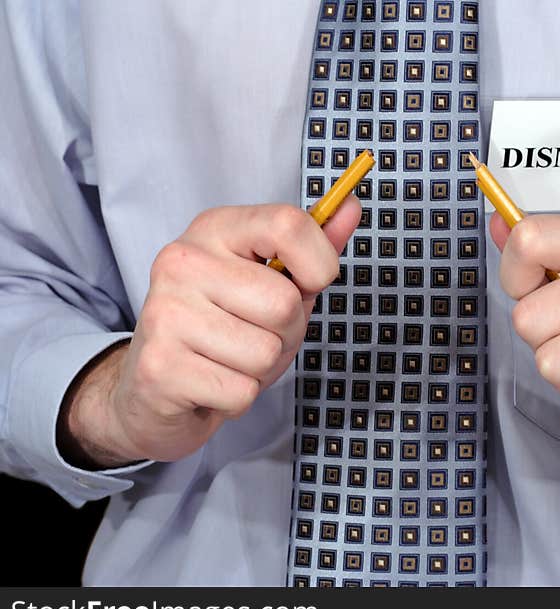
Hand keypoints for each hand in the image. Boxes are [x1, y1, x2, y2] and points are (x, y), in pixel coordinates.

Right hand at [59, 197, 360, 466]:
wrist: (155, 388)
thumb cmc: (225, 329)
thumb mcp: (274, 283)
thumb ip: (313, 248)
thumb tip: (351, 206)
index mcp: (214, 230)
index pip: (287, 225)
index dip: (320, 263)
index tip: (311, 282)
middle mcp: (181, 261)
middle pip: (284, 303)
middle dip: (288, 332)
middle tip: (257, 334)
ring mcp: (165, 313)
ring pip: (265, 352)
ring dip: (263, 368)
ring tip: (232, 359)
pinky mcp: (159, 367)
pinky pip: (242, 391)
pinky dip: (240, 398)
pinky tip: (213, 382)